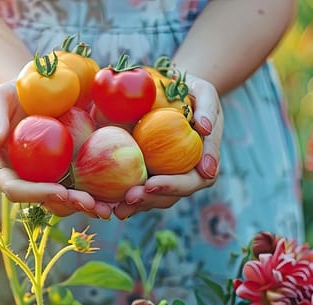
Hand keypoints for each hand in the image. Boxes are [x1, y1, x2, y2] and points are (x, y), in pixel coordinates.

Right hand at [0, 82, 113, 218]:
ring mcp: (50, 177)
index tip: (60, 191)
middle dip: (68, 205)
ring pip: (67, 200)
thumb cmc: (15, 92)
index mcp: (4, 168)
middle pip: (45, 201)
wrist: (42, 88)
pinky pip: (86, 185)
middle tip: (92, 204)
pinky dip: (101, 193)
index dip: (36, 194)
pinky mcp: (72, 170)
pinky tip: (120, 197)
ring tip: (108, 209)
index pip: (14, 188)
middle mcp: (27, 179)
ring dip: (87, 207)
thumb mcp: (1, 97)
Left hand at [112, 74, 222, 219]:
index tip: (151, 183)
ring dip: (135, 205)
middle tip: (129, 197)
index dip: (173, 185)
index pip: (192, 181)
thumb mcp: (204, 93)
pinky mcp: (145, 171)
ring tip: (116, 208)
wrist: (170, 89)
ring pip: (152, 199)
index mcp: (202, 162)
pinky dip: (122, 198)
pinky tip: (105, 203)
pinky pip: (135, 188)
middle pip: (170, 196)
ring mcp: (164, 175)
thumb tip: (205, 130)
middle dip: (150, 199)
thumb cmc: (191, 91)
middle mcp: (183, 175)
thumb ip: (207, 109)